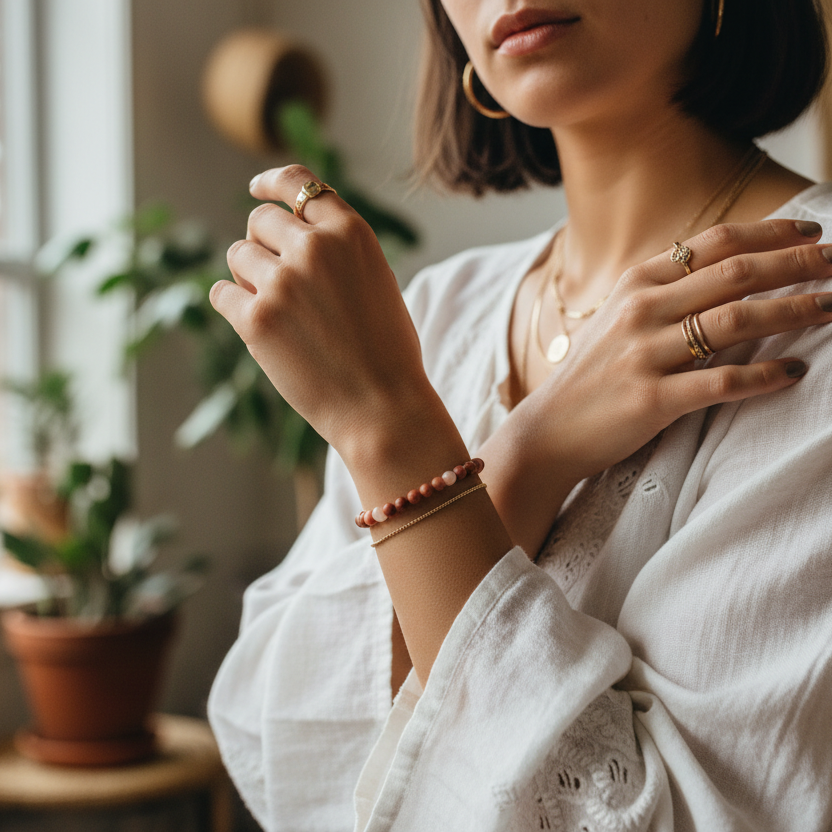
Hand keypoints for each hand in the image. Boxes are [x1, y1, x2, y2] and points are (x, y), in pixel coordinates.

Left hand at [209, 165, 436, 458]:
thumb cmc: (388, 351)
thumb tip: (292, 234)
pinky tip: (256, 327)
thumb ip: (339, 250)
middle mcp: (315, 248)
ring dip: (248, 278)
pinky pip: (221, 294)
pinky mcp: (255, 320)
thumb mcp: (377, 280)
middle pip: (260, 221)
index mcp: (351, 232)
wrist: (383, 406)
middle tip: (275, 279)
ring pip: (237, 255)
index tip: (257, 189)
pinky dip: (232, 307)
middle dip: (262, 244)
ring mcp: (282, 282)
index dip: (272, 183)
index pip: (299, 183)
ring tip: (278, 312)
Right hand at [482, 219, 831, 551]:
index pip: (713, 243)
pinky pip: (722, 382)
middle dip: (796, 265)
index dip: (769, 233)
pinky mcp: (652, 400)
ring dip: (793, 311)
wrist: (547, 430)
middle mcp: (640, 310)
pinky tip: (795, 372)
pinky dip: (765, 376)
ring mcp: (644, 354)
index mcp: (635, 283)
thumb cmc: (590, 376)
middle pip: (734, 274)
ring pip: (735, 321)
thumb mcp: (616, 318)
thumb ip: (663, 292)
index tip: (810, 233)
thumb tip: (724, 272)